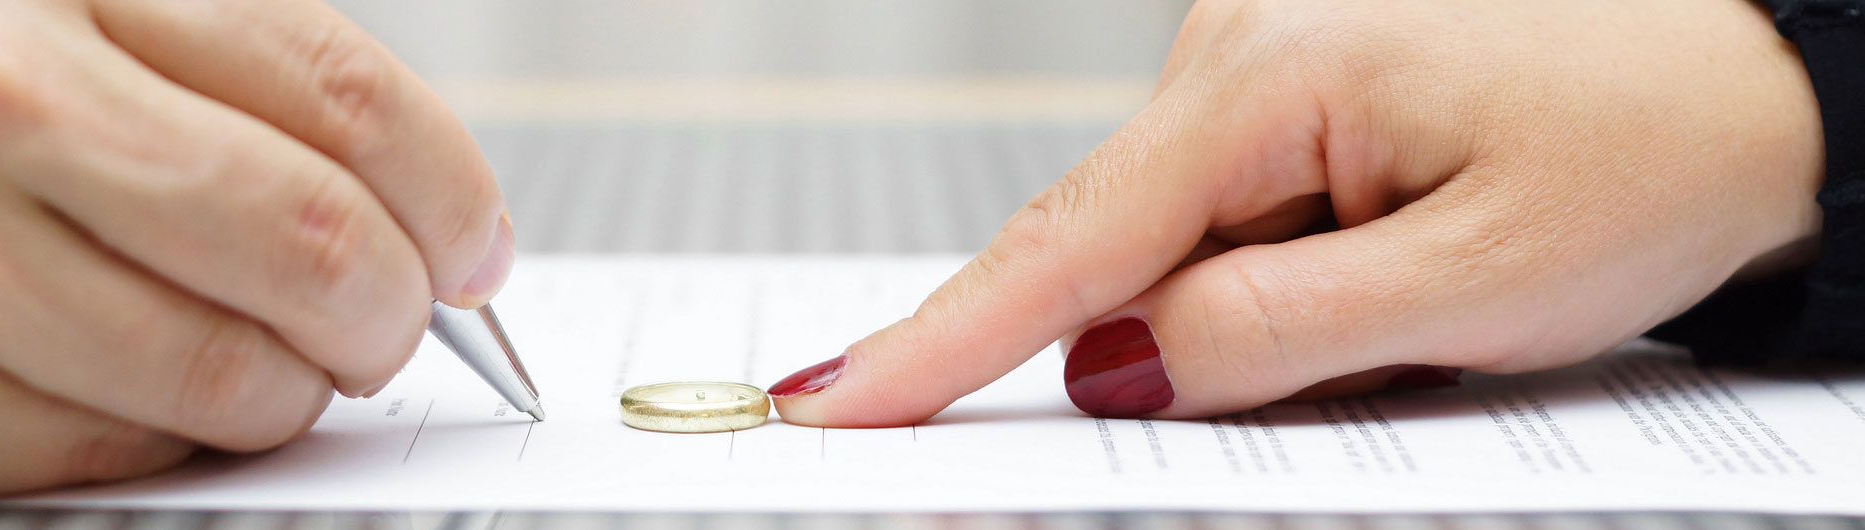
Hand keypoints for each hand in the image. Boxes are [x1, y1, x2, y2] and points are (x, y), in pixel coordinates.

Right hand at [0, 0, 509, 509]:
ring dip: (285, 394)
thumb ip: (185, 80)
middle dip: (396, 314)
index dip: (452, 190)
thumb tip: (401, 193)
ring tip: (249, 369)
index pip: (338, 89)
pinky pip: (120, 451)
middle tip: (387, 331)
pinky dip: (166, 443)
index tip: (475, 246)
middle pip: (319, 237)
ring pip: (236, 371)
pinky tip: (125, 399)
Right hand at [769, 0, 1821, 424]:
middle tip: (1363, 340)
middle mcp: (1242, 44)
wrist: (1776, 62)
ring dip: (1271, 311)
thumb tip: (1114, 370)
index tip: (830, 401)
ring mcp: (1264, 58)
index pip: (1065, 244)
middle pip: (1121, 253)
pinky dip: (1292, 274)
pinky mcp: (1296, 85)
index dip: (942, 342)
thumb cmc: (1664, 138)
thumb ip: (1272, 337)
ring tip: (1439, 283)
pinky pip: (1238, 217)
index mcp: (1272, 75)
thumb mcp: (1478, 285)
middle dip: (1181, 346)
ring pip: (1187, 247)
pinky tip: (1409, 259)